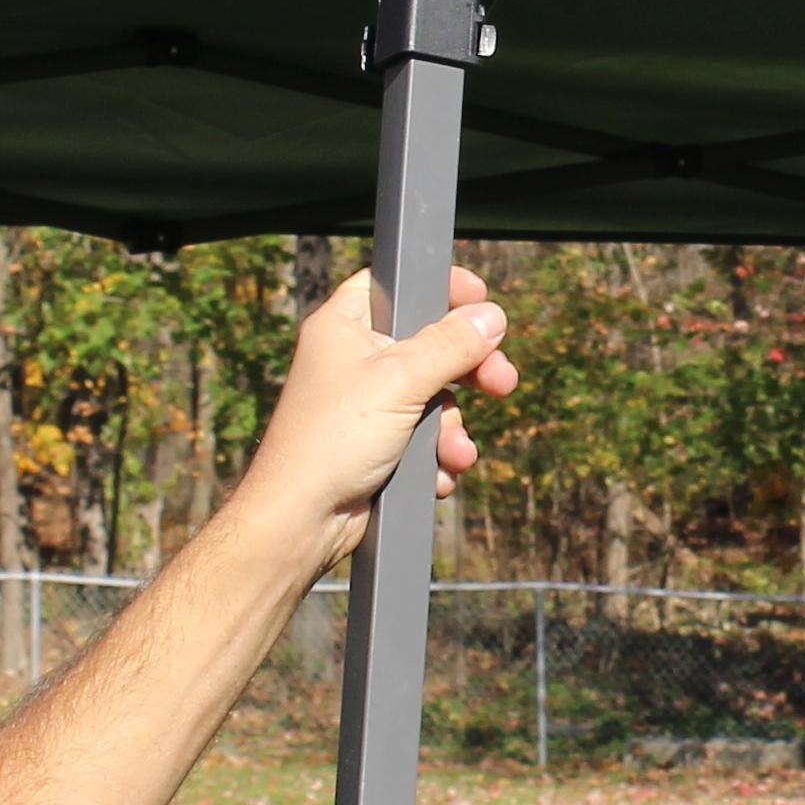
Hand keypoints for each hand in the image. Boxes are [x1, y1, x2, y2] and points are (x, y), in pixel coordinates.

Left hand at [230, 266, 514, 569]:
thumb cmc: (332, 440)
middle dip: (471, 369)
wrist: (303, 519)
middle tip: (501, 382)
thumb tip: (492, 316)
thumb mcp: (400, 380)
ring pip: (435, 397)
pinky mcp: (378, 443)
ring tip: (456, 452)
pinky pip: (425, 437)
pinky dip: (438, 456)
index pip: (398, 285)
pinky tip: (439, 475)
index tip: (480, 297)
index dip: (439, 287)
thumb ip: (450, 344)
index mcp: (345, 326)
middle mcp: (354, 359)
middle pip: (430, 343)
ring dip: (454, 427)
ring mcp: (367, 403)